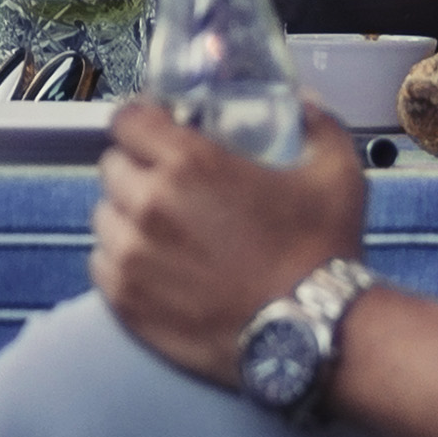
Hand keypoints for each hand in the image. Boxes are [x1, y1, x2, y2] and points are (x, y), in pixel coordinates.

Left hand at [87, 96, 370, 386]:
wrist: (313, 333)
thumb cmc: (322, 253)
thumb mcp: (336, 174)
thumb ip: (318, 126)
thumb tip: (305, 103)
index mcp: (189, 162)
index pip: (126, 120)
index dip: (140, 122)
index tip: (155, 132)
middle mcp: (149, 202)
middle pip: (112, 166)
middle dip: (136, 169)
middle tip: (168, 186)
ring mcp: (131, 254)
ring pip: (104, 215)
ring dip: (126, 216)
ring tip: (163, 232)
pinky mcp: (126, 299)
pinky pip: (101, 263)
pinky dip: (120, 261)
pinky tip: (154, 267)